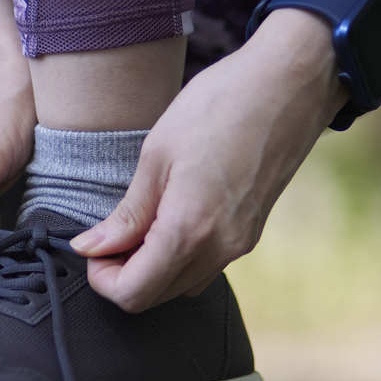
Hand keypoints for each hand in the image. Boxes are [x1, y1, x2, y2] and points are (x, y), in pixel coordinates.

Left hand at [68, 9, 347, 311]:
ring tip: (137, 221)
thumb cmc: (218, 106)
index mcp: (190, 229)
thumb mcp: (157, 155)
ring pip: (183, 284)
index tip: (91, 247)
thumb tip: (91, 248)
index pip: (133, 293)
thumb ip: (128, 213)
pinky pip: (206, 264)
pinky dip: (178, 255)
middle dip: (123, 274)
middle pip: (157, 297)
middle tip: (108, 233)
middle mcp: (221, 248)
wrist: (289, 84)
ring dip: (151, 267)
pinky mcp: (252, 231)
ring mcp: (241, 243)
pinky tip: (167, 217)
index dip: (102, 279)